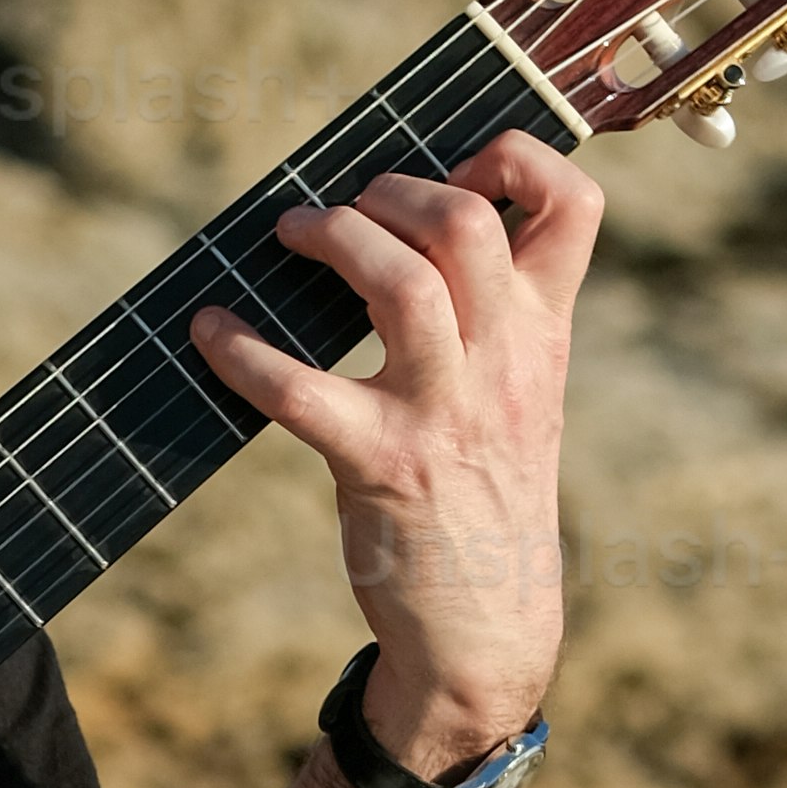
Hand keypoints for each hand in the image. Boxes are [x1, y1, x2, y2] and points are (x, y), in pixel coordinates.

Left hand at [185, 129, 597, 773]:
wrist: (489, 630)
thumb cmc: (485, 500)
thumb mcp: (520, 399)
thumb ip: (493, 320)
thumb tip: (411, 233)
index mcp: (543, 336)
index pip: (577, 207)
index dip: (518, 157)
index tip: (457, 165)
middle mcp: (504, 363)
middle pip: (467, 224)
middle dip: (393, 189)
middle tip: (346, 206)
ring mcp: (445, 414)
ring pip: (401, 284)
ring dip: (335, 239)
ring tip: (293, 234)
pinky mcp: (383, 467)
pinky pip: (301, 391)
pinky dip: (242, 351)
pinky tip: (209, 331)